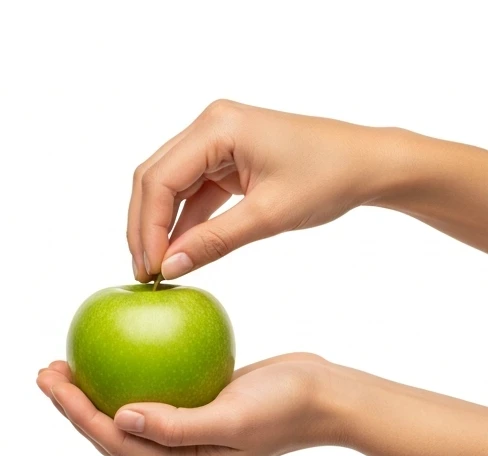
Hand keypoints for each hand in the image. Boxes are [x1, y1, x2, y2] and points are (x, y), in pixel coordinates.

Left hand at [38, 354, 331, 455]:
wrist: (329, 397)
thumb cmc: (288, 405)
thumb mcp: (234, 416)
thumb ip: (177, 424)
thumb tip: (120, 418)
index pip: (115, 440)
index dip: (77, 413)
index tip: (52, 381)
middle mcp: (179, 453)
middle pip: (112, 430)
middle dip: (74, 405)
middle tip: (47, 369)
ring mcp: (189, 431)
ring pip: (129, 412)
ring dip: (96, 390)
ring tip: (69, 361)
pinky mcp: (200, 406)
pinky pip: (155, 390)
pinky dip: (131, 371)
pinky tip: (119, 342)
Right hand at [128, 101, 390, 279]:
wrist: (365, 164)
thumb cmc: (327, 178)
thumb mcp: (268, 216)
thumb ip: (214, 242)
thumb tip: (170, 268)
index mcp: (219, 126)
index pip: (160, 180)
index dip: (148, 228)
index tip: (150, 270)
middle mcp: (210, 125)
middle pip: (153, 179)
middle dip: (144, 228)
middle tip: (144, 275)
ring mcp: (215, 140)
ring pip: (165, 187)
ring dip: (158, 228)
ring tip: (156, 270)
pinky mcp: (223, 159)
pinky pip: (189, 193)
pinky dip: (181, 224)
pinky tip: (178, 255)